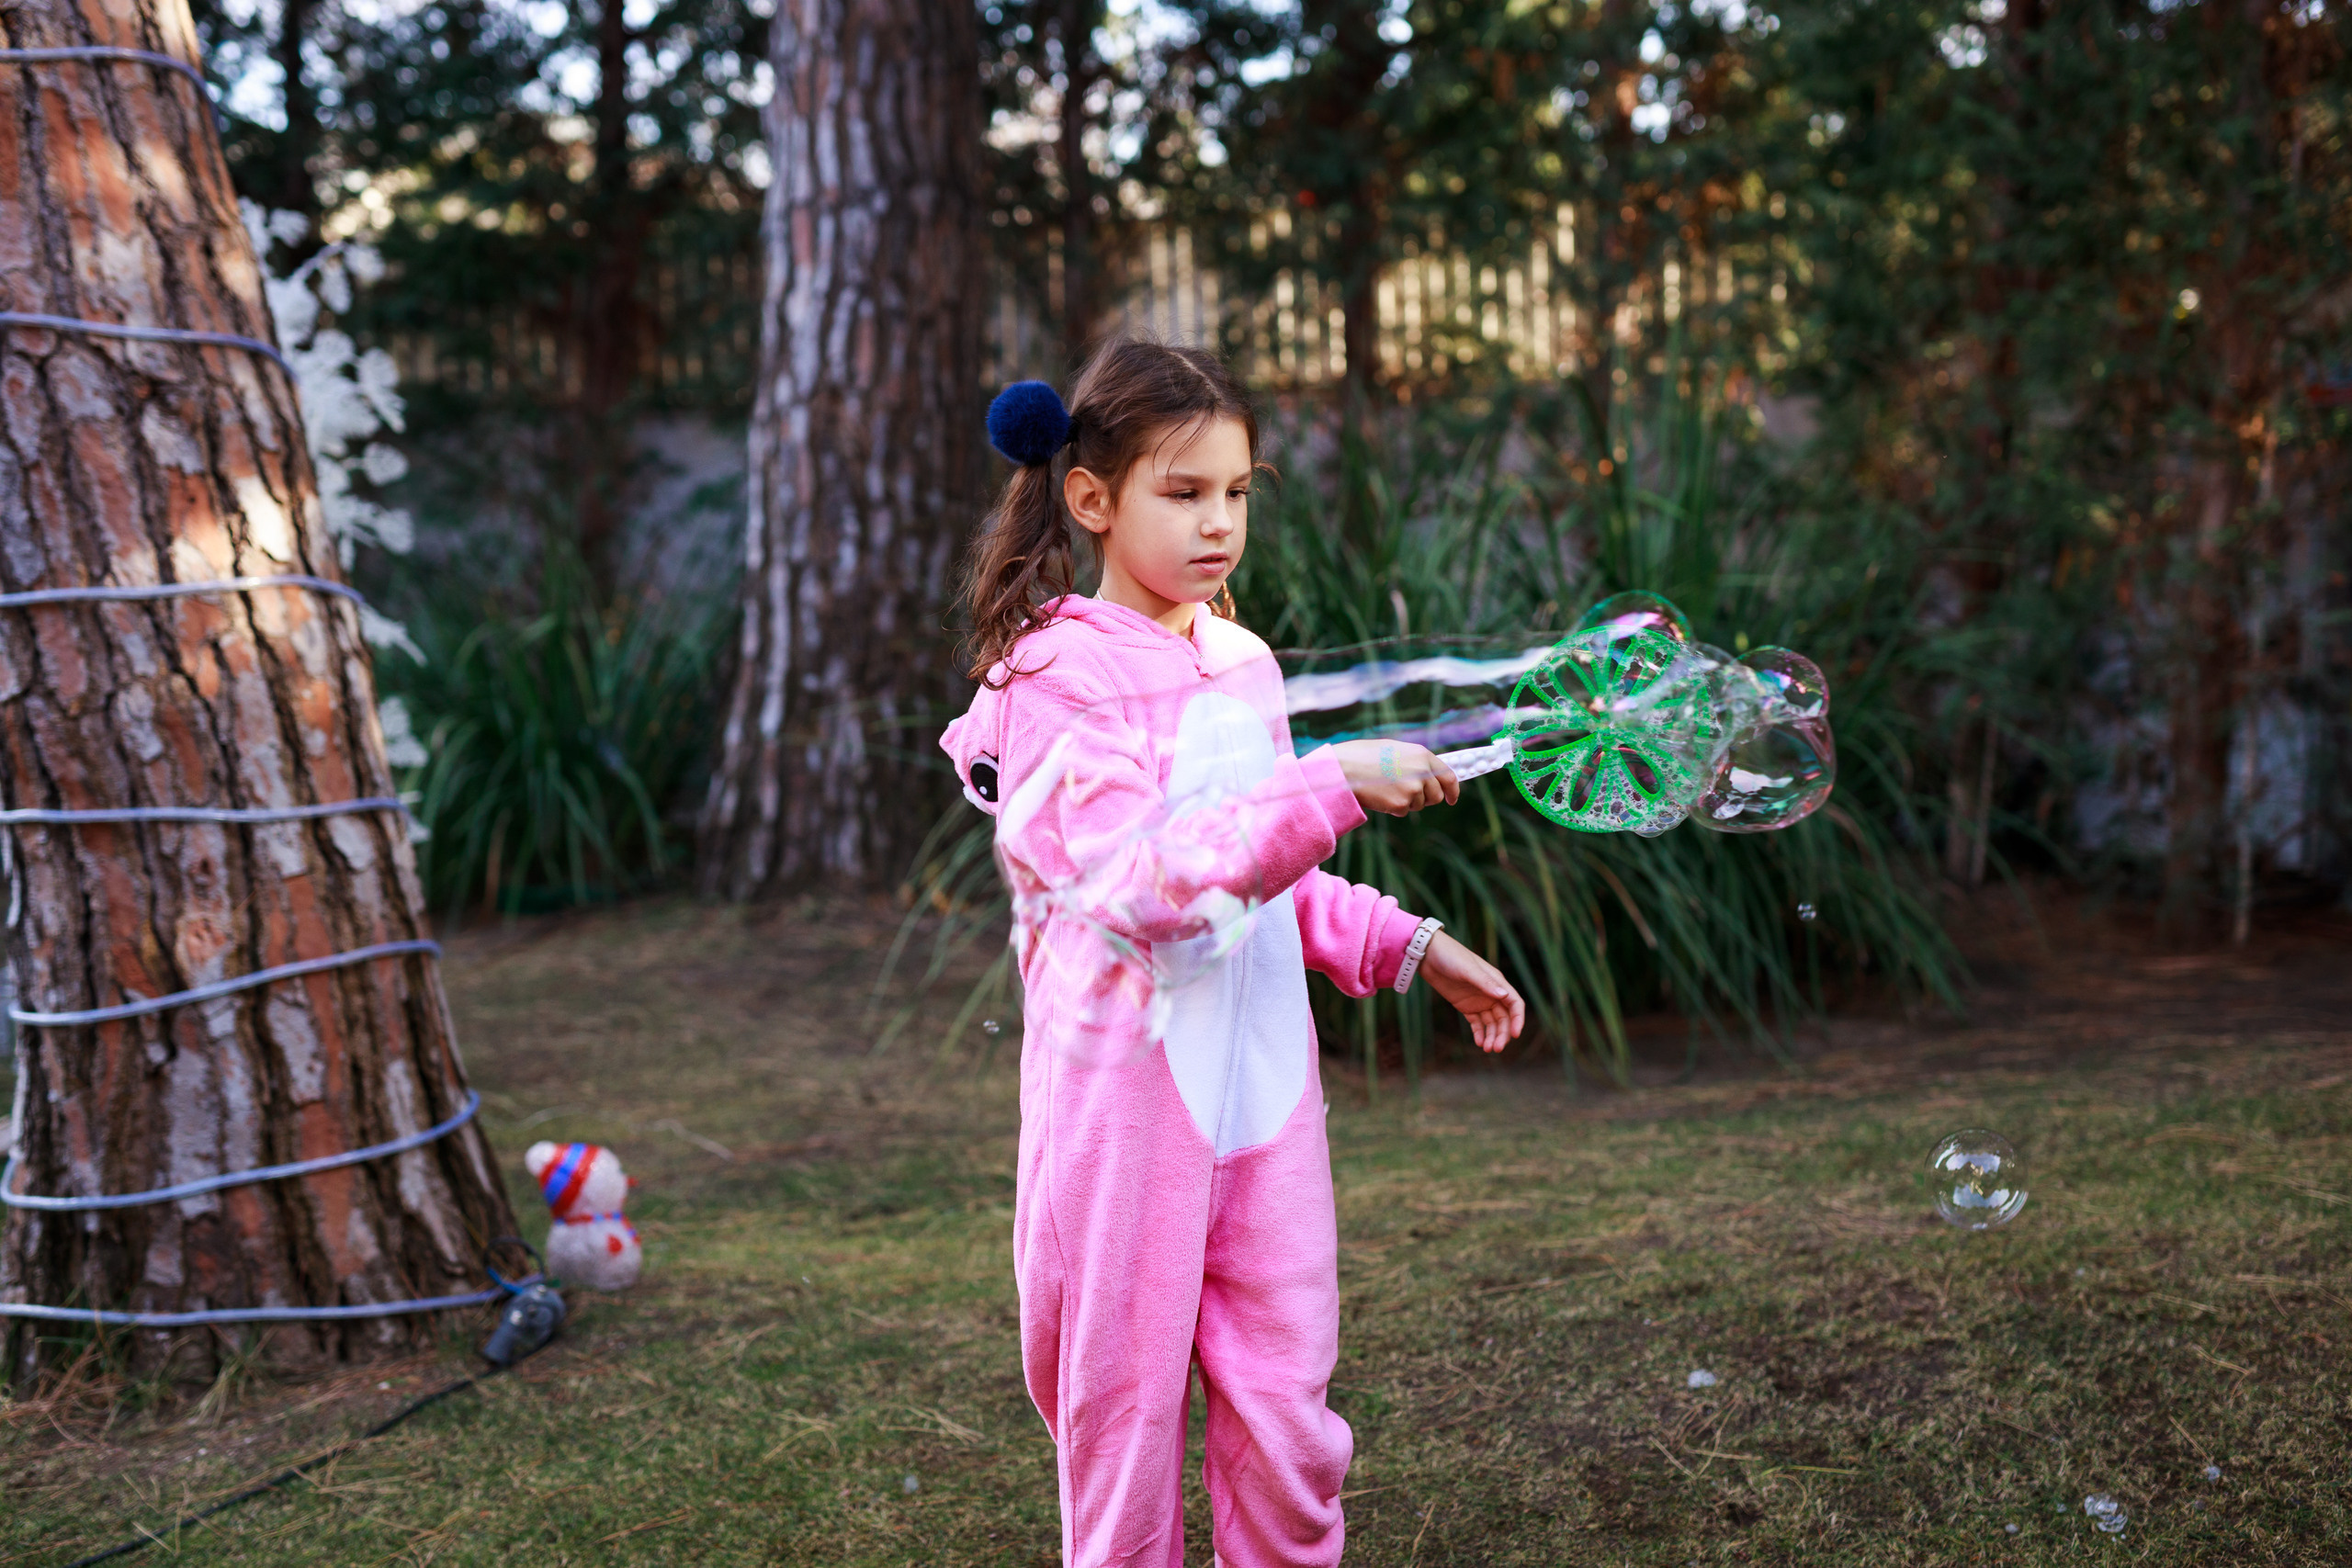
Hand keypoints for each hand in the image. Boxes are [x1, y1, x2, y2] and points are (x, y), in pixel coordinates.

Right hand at [1330, 740, 1459, 816]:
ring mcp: (1413, 789)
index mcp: (1422, 754)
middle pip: (1435, 795)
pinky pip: (1404, 811)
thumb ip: (1416, 761)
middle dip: (1426, 798)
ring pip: (1419, 804)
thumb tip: (1429, 776)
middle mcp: (1422, 772)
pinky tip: (1381, 795)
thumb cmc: (1364, 756)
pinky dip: (1394, 807)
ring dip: (1406, 801)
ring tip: (1386, 788)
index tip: (1452, 798)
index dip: (1452, 790)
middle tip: (1407, 794)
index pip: (1448, 776)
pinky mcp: (1401, 804)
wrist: (1345, 768)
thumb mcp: (1396, 750)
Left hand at [1417, 932, 1524, 1053]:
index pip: (1515, 1004)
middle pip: (1504, 1018)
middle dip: (1502, 1033)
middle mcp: (1491, 993)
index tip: (1515, 1034)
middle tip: (1496, 1048)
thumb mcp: (1468, 970)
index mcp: (1497, 982)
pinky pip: (1477, 1023)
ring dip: (1491, 1036)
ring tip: (1487, 1049)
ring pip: (1491, 1023)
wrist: (1428, 955)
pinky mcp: (1466, 1006)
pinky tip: (1479, 1043)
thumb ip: (1485, 983)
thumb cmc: (1451, 956)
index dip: (1518, 1019)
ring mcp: (1479, 1000)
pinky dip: (1479, 1033)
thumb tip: (1505, 996)